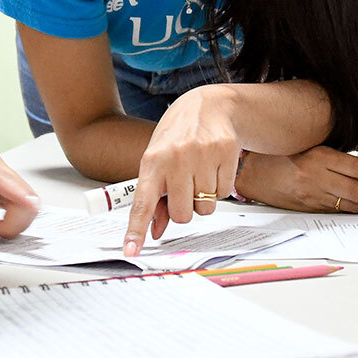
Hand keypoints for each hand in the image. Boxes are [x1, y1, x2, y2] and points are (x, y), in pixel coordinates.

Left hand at [0, 152, 39, 238]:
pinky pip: (23, 205)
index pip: (5, 180)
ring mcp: (1, 175)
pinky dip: (14, 221)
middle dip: (13, 220)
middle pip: (23, 193)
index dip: (19, 198)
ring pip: (28, 201)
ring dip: (14, 223)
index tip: (25, 214)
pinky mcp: (6, 187)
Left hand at [124, 86, 240, 256]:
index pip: (142, 204)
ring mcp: (202, 155)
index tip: (131, 250)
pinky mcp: (226, 152)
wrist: (208, 106)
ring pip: (205, 207)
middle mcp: (176, 158)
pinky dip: (219, 187)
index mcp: (152, 162)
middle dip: (183, 209)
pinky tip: (214, 167)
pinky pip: (224, 194)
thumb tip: (154, 232)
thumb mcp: (158, 162)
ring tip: (199, 174)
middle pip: (182, 215)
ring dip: (203, 199)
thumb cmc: (177, 138)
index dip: (136, 230)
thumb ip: (155, 198)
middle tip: (184, 190)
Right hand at [236, 147, 357, 212]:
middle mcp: (317, 178)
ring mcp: (312, 196)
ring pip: (348, 204)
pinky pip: (334, 211)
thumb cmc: (277, 154)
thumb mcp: (308, 146)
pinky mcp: (307, 208)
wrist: (251, 172)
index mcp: (319, 157)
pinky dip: (350, 211)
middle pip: (357, 190)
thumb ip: (333, 156)